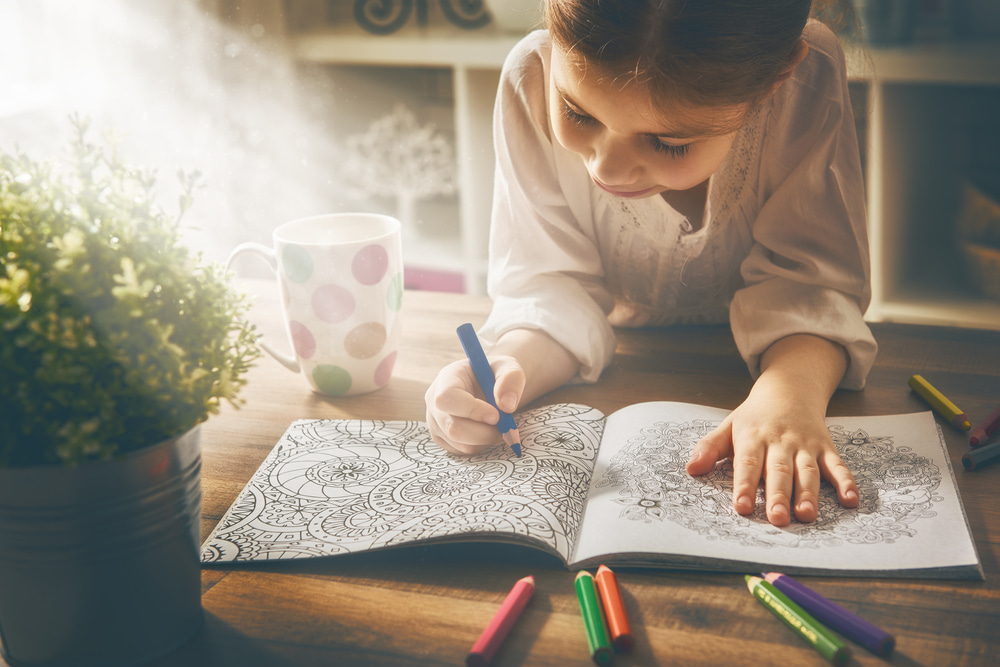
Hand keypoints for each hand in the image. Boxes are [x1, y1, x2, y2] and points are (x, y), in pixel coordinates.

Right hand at [424, 355, 525, 455]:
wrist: (489, 385)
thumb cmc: (495, 374)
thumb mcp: (508, 367)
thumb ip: (511, 380)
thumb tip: (507, 405)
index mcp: (447, 379)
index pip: (447, 398)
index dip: (471, 410)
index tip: (496, 415)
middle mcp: (435, 402)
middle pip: (453, 428)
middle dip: (485, 432)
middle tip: (504, 425)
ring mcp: (436, 423)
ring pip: (461, 444)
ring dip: (487, 439)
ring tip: (497, 424)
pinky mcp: (443, 438)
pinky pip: (464, 451)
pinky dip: (482, 445)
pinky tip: (487, 429)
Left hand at [685, 334, 858, 525]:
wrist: (790, 388)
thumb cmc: (755, 417)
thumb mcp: (729, 427)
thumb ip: (710, 448)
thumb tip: (690, 469)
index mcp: (753, 438)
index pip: (747, 464)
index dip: (745, 485)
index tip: (742, 507)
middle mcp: (781, 442)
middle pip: (780, 471)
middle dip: (778, 495)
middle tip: (777, 519)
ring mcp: (806, 445)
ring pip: (808, 471)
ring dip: (809, 493)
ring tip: (807, 515)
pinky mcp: (826, 447)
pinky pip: (838, 465)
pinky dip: (846, 482)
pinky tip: (850, 500)